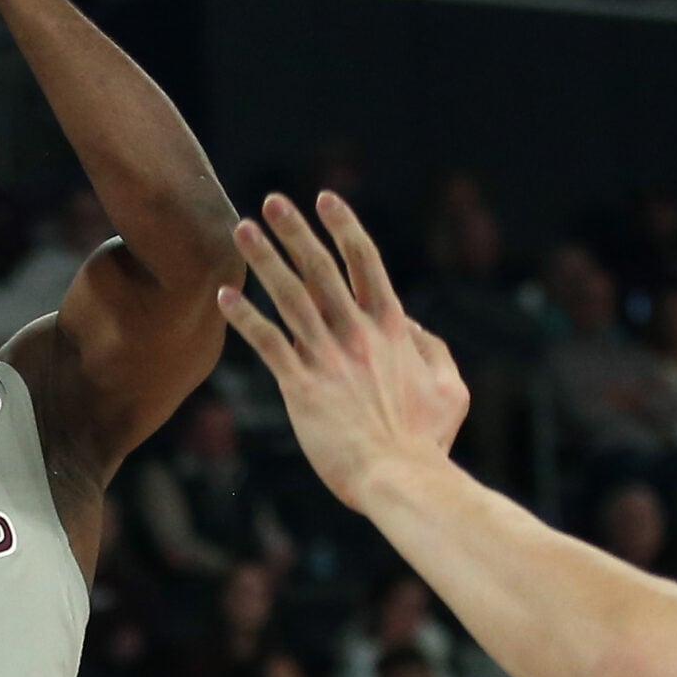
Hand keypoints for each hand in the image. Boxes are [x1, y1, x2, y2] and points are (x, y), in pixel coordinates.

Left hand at [219, 192, 471, 513]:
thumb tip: (416, 329)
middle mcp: (357, 334)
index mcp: (393, 330)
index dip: (344, 228)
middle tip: (271, 201)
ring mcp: (327, 358)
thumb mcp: (452, 390)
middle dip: (295, 231)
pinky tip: (224, 295)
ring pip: (290, 297)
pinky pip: (268, 344)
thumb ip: (435, 352)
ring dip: (264, 260)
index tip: (324, 198)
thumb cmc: (428, 441)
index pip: (366, 264)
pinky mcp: (300, 387)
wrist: (400, 478)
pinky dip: (245, 317)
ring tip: (241, 230)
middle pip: (321, 270)